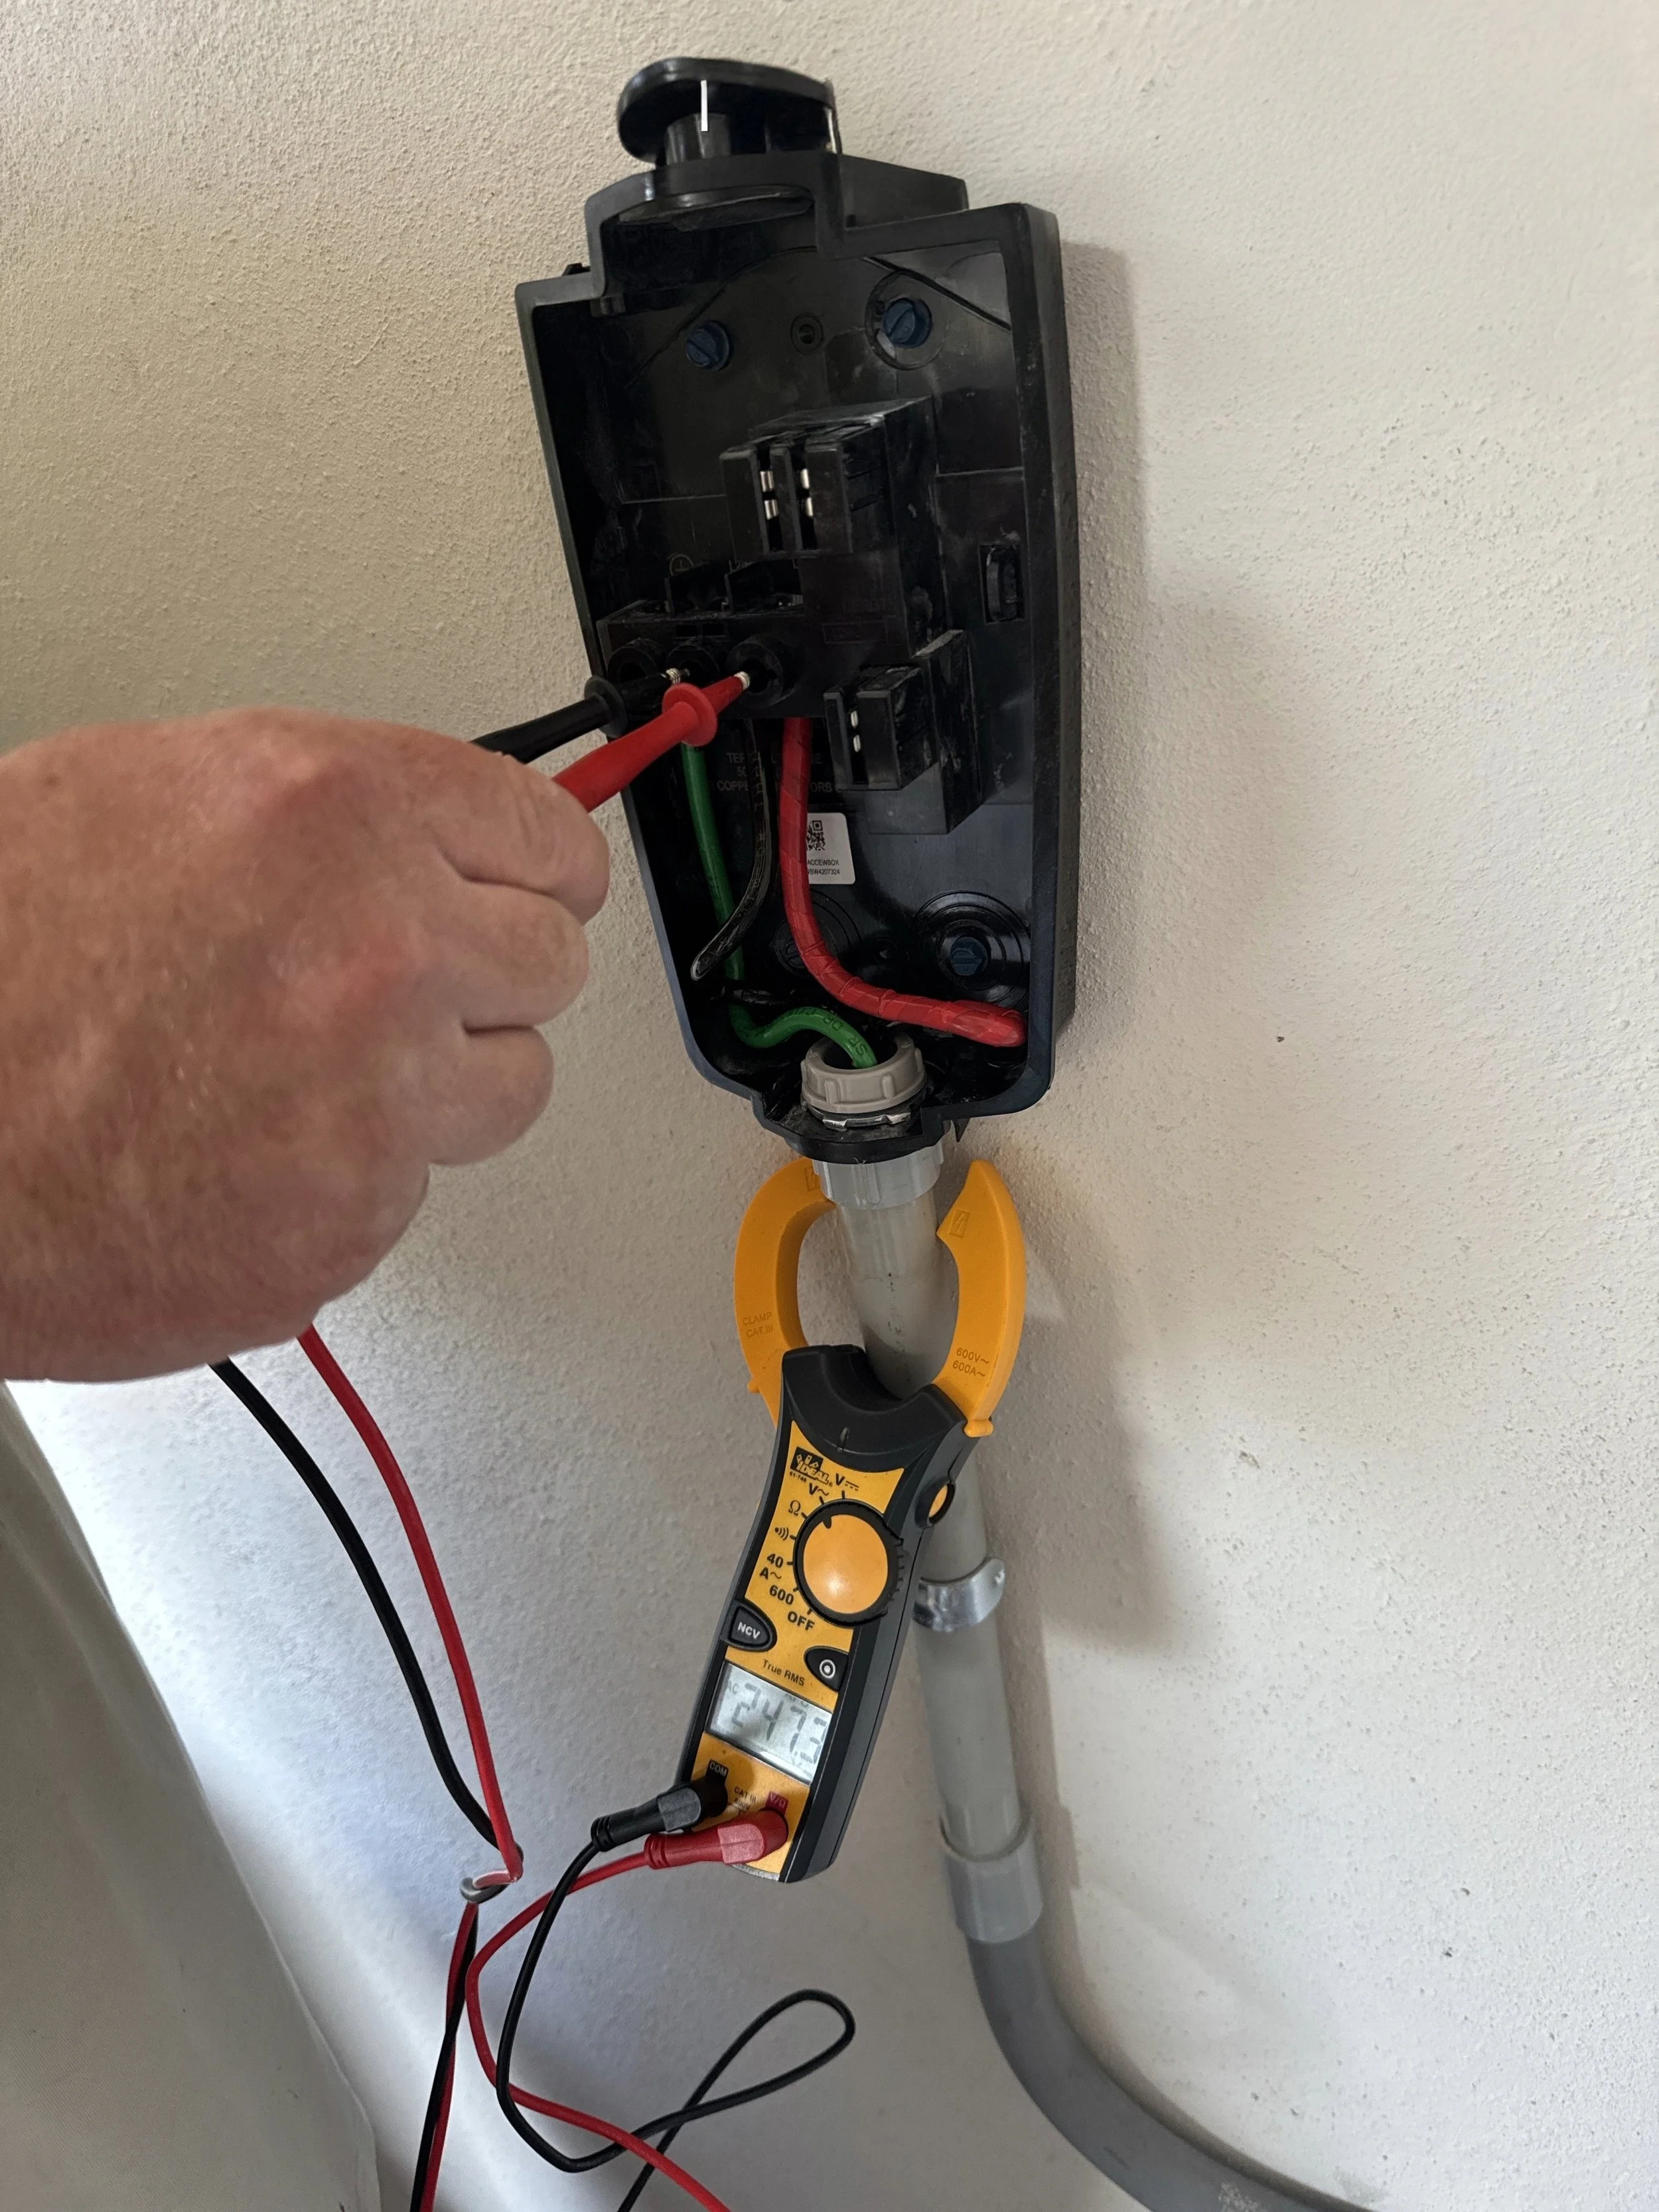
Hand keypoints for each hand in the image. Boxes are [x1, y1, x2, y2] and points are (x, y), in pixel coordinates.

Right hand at [0, 707, 608, 1379]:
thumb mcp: (145, 797)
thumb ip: (318, 816)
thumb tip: (425, 832)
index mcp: (336, 811)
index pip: (549, 835)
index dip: (536, 867)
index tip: (534, 886)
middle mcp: (381, 947)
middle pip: (551, 964)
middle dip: (485, 975)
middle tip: (404, 989)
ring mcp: (374, 1099)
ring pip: (508, 1087)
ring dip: (436, 1084)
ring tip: (302, 1076)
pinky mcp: (347, 1224)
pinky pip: (410, 1190)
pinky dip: (348, 1178)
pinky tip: (244, 1148)